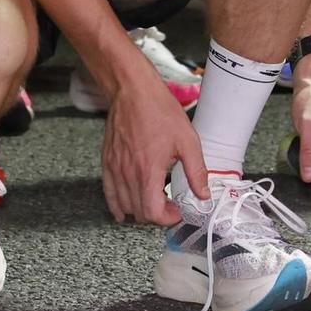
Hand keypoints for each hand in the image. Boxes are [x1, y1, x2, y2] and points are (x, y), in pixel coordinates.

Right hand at [100, 64, 207, 225]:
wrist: (133, 91)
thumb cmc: (159, 111)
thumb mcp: (187, 140)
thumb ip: (196, 171)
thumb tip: (203, 194)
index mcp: (148, 170)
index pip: (152, 213)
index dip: (167, 219)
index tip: (177, 211)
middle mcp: (128, 173)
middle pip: (138, 213)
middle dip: (157, 214)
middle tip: (170, 204)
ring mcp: (115, 168)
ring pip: (124, 206)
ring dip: (140, 209)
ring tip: (154, 200)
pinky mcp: (107, 162)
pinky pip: (108, 193)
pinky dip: (117, 205)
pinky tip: (122, 211)